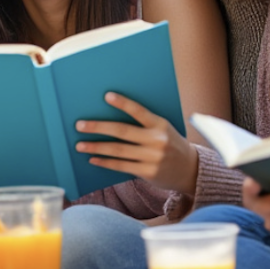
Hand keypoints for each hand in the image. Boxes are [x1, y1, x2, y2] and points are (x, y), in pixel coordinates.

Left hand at [74, 92, 197, 193]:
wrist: (190, 170)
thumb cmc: (170, 144)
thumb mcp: (163, 129)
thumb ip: (144, 124)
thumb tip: (112, 116)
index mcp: (160, 124)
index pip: (139, 111)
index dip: (123, 103)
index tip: (106, 96)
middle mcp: (157, 140)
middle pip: (122, 131)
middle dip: (98, 127)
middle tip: (79, 125)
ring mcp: (152, 157)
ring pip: (118, 150)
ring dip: (96, 147)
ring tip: (80, 145)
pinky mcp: (147, 172)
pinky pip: (121, 166)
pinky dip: (105, 162)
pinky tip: (93, 159)